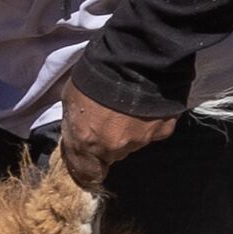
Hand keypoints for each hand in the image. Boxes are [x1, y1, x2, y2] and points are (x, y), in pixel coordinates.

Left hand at [57, 87, 177, 184]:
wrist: (134, 59)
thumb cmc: (95, 75)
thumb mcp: (70, 99)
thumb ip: (75, 124)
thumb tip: (79, 134)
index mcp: (85, 141)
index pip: (86, 173)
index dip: (86, 167)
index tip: (88, 160)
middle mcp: (112, 147)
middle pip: (110, 156)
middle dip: (108, 143)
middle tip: (109, 120)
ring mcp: (139, 141)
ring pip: (132, 145)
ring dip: (128, 132)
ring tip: (128, 108)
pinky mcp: (162, 131)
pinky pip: (153, 132)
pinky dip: (149, 123)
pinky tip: (146, 106)